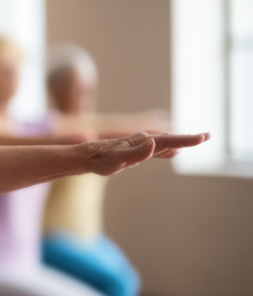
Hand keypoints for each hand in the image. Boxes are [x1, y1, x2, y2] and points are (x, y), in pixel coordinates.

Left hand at [86, 132, 209, 175]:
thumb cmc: (101, 160)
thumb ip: (136, 153)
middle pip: (170, 138)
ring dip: (180, 141)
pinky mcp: (134, 149)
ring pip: (164, 141)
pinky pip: (155, 147)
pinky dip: (167, 147)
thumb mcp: (118, 159)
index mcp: (142, 141)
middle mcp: (142, 140)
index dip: (186, 139)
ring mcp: (139, 144)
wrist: (87, 156)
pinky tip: (172, 151)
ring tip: (196, 140)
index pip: (169, 140)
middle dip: (188, 138)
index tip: (203, 137)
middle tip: (208, 136)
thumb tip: (154, 144)